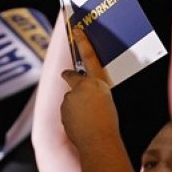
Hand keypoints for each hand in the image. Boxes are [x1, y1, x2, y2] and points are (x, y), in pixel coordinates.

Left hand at [60, 29, 119, 152]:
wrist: (98, 141)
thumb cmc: (108, 123)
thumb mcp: (106, 101)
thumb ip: (94, 93)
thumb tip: (84, 96)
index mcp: (97, 83)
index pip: (90, 58)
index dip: (83, 43)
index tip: (77, 30)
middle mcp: (81, 87)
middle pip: (71, 76)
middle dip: (69, 75)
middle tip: (67, 74)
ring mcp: (70, 99)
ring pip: (70, 98)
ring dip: (75, 105)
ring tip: (87, 119)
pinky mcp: (63, 110)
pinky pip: (67, 111)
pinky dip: (72, 116)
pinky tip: (81, 125)